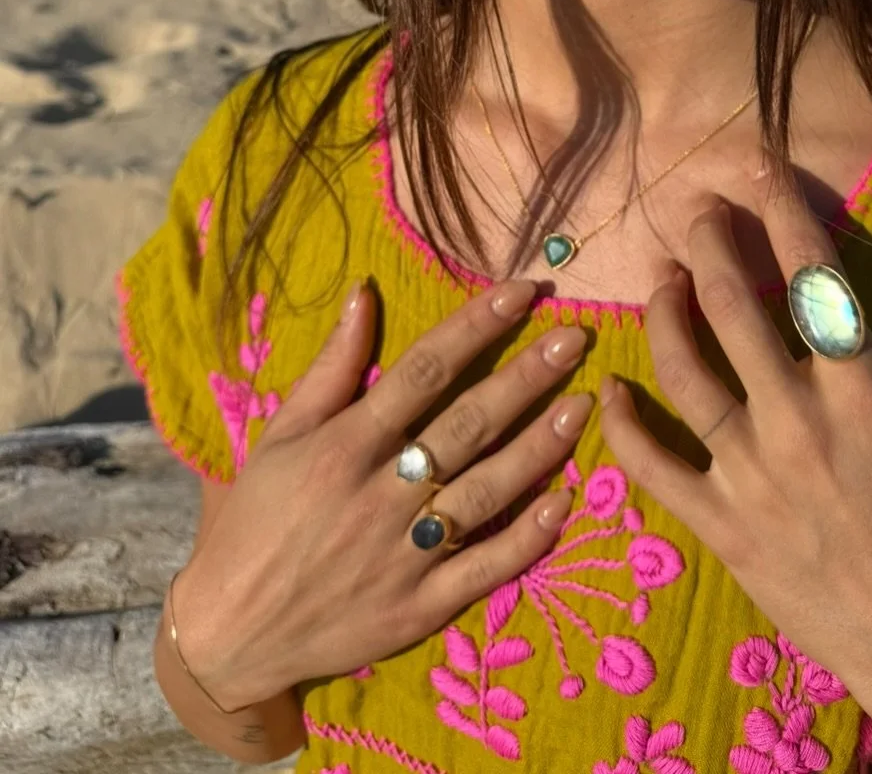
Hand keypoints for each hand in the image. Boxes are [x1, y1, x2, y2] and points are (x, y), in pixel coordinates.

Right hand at [172, 277, 593, 708]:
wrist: (231, 634)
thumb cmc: (255, 521)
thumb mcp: (281, 436)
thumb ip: (331, 366)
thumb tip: (365, 292)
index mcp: (345, 445)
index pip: (425, 370)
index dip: (477, 326)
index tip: (523, 292)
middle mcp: (380, 494)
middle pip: (467, 425)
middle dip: (526, 378)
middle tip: (575, 339)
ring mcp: (404, 554)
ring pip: (487, 492)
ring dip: (540, 447)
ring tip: (585, 406)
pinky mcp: (420, 606)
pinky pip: (485, 568)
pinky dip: (528, 538)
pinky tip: (566, 502)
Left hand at [597, 171, 871, 762]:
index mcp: (861, 388)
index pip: (812, 275)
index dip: (779, 209)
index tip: (754, 164)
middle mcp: (798, 418)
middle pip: (731, 306)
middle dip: (705, 241)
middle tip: (692, 209)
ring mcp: (751, 473)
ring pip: (683, 371)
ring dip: (663, 313)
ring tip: (661, 280)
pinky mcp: (719, 524)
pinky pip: (653, 466)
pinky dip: (622, 425)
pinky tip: (607, 389)